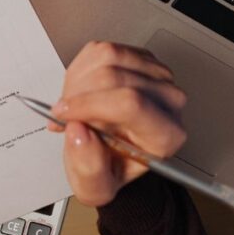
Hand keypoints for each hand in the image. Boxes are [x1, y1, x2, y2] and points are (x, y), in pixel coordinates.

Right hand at [48, 41, 186, 206]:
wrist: (114, 154)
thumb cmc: (110, 167)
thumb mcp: (94, 185)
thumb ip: (87, 167)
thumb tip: (78, 132)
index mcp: (164, 135)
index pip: (130, 103)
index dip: (89, 104)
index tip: (65, 114)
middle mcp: (168, 102)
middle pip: (114, 76)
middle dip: (77, 94)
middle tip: (67, 115)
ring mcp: (157, 76)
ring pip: (108, 56)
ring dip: (78, 79)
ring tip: (75, 103)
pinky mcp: (140, 58)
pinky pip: (102, 49)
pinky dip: (81, 68)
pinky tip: (82, 90)